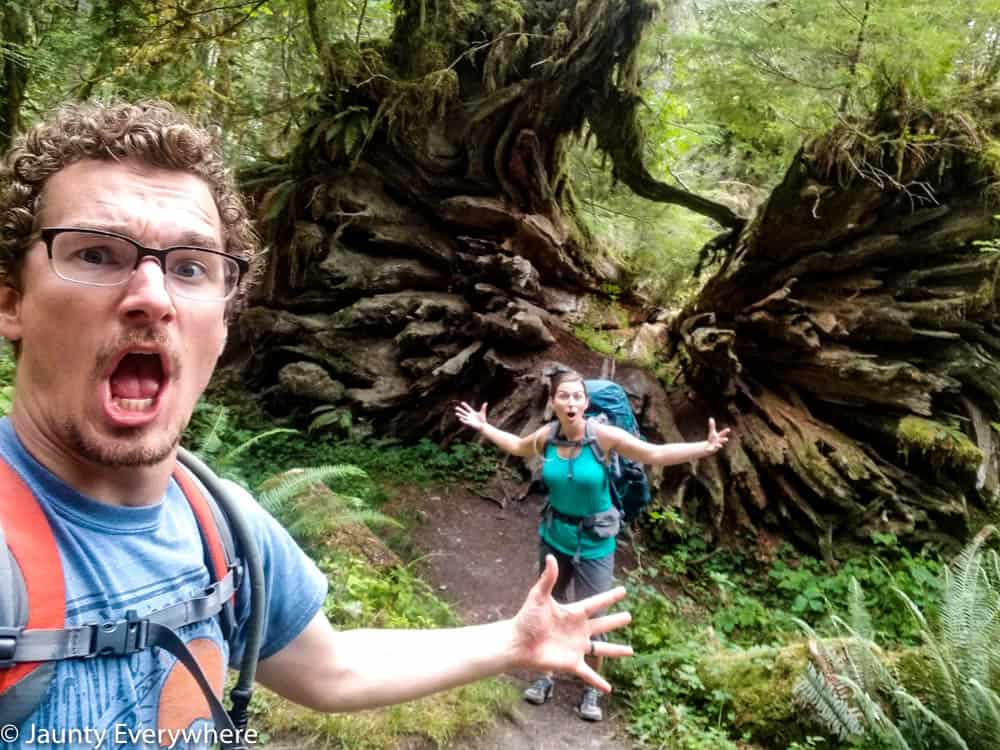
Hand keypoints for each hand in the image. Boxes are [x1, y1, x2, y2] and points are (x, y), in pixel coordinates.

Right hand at [455, 401, 488, 431]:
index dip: (465, 405)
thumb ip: (483, 408)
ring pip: (463, 417)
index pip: (468, 408)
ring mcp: (469, 419)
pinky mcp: (469, 423)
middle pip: (464, 412)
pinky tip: (460, 419)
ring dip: (460, 415)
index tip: (462, 402)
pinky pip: (465, 422)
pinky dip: (462, 420)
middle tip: (456, 407)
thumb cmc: (482, 419)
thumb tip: (486, 403)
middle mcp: (470, 416)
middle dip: (460, 410)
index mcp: (472, 412)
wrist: (483, 426)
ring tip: (456, 413)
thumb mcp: (482, 412)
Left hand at [510, 555, 631, 692]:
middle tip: (629, 616)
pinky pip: (588, 674)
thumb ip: (548, 578)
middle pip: (603, 625)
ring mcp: (576, 647)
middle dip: (615, 621)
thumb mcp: (538, 597)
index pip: (596, 603)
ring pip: (601, 649)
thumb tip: (551, 557)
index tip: (623, 590)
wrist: (517, 643)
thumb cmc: (526, 619)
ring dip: (616, 651)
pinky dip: (598, 682)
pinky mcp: (572, 663)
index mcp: (573, 613)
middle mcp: (578, 630)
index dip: (610, 597)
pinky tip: (608, 689)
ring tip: (631, 650)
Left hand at [705, 417, 730, 454]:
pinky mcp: (712, 449)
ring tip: (720, 446)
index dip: (726, 431)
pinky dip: (708, 449)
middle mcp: (719, 441)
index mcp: (719, 436)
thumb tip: (710, 418)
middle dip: (724, 440)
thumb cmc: (713, 438)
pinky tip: (706, 449)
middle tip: (726, 439)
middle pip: (722, 440)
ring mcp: (716, 445)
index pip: (723, 433)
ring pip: (718, 445)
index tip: (728, 429)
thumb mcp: (712, 432)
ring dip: (719, 445)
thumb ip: (712, 426)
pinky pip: (710, 449)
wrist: (711, 446)